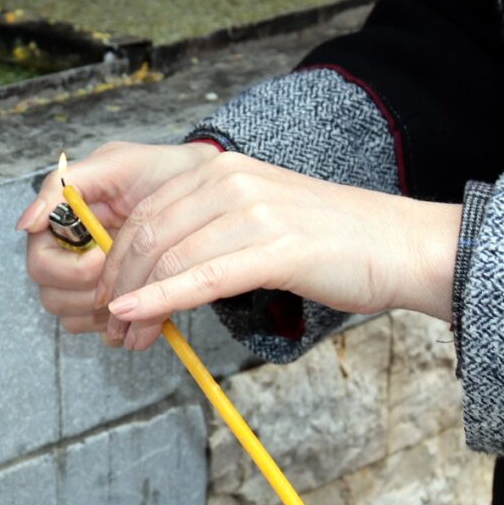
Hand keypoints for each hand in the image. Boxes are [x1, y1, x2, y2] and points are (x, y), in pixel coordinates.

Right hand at [17, 141, 219, 339]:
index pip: (40, 263)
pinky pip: (99, 329)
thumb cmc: (157, 172)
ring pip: (72, 318)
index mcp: (60, 228)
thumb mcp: (113, 164)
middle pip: (51, 297)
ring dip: (105, 311)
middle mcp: (67, 258)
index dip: (67, 269)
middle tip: (128, 275)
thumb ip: (62, 186)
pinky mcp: (111, 303)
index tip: (102, 256)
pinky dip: (119, 323)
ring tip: (139, 286)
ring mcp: (87, 284)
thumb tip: (24, 224)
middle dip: (90, 292)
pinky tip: (143, 301)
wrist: (203, 189)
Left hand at [98, 152, 461, 349]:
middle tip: (110, 324)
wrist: (397, 245)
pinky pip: (202, 278)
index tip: (105, 294)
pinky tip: (137, 315)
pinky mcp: (276, 248)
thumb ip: (201, 230)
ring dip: (137, 302)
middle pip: (148, 236)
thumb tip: (150, 270)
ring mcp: (253, 211)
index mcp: (218, 169)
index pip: (144, 213)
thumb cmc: (323, 240)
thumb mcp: (251, 217)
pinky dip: (160, 299)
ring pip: (169, 259)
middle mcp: (230, 181)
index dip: (115, 259)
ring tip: (126, 335)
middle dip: (118, 284)